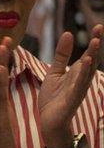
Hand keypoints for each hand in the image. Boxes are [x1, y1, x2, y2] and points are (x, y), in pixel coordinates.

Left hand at [39, 25, 102, 147]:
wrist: (49, 121)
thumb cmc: (54, 97)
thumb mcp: (55, 72)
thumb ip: (62, 55)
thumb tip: (68, 33)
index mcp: (78, 73)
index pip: (88, 54)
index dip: (94, 41)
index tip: (98, 25)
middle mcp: (82, 80)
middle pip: (91, 60)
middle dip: (96, 45)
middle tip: (99, 28)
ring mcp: (78, 90)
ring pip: (87, 72)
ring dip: (91, 58)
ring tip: (95, 43)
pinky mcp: (71, 100)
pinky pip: (78, 87)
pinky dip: (81, 77)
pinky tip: (84, 66)